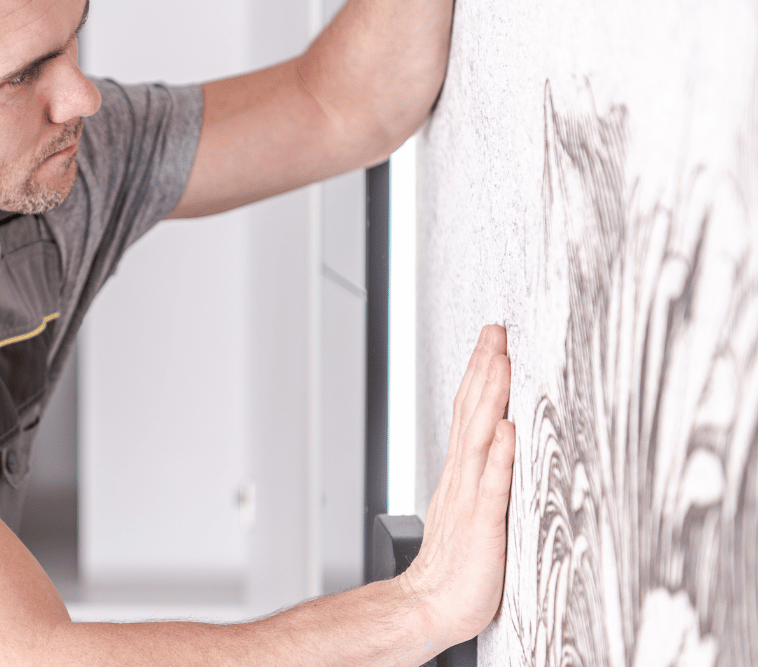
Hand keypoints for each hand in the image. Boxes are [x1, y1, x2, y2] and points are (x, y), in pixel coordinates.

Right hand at [398, 324, 515, 648]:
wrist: (431, 606)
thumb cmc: (458, 568)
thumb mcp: (473, 512)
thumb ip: (485, 475)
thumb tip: (501, 439)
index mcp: (462, 475)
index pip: (468, 413)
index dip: (479, 375)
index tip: (491, 341)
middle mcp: (463, 479)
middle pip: (471, 414)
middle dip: (484, 370)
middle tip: (495, 333)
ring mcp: (470, 499)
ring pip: (479, 438)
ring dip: (489, 398)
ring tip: (500, 363)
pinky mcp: (483, 525)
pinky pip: (492, 486)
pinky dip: (498, 457)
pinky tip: (506, 431)